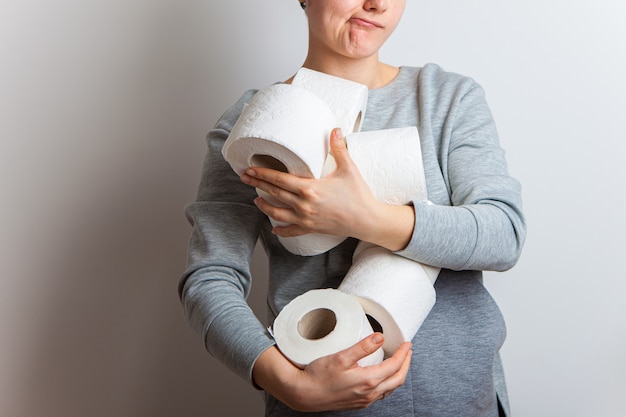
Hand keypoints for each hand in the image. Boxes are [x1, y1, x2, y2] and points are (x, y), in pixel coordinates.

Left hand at [241, 128, 414, 250]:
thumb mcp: (349, 169)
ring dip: (264, 206)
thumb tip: (334, 129)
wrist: (368, 220)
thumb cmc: (359, 195)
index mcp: (310, 188)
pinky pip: (291, 231)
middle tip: (244, 178)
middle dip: (258, 185)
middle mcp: (304, 205)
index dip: (263, 174)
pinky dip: (281, 230)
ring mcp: (306, 219)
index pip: (280, 179)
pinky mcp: (311, 229)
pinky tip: (274, 229)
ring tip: (256, 200)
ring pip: (277, 213)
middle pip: (274, 193)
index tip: (250, 169)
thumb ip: (338, 148)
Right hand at [252, 333, 411, 411]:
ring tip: (398, 361)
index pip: (394, 366)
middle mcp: (369, 393)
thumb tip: (380, 337)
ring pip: (389, 388)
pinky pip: (380, 394)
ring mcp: (364, 400)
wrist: (304, 393)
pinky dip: (387, 383)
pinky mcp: (358, 403)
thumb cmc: (318, 376)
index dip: (403, 354)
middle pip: (397, 379)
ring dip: (397, 374)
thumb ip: (362, 347)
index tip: (407, 344)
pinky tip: (381, 376)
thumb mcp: (341, 357)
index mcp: (368, 381)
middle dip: (405, 364)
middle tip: (407, 351)